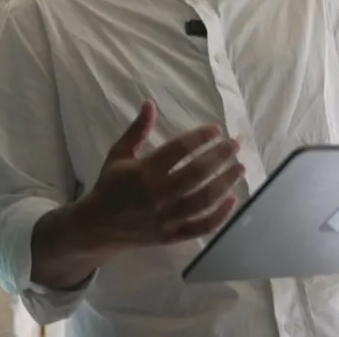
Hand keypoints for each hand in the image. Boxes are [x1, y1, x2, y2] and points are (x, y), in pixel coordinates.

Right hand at [75, 101, 245, 252]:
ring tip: (239, 168)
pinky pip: (201, 227)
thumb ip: (137, 130)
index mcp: (144, 171)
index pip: (179, 149)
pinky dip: (220, 216)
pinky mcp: (172, 235)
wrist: (98, 226)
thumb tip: (150, 103)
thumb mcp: (119, 153)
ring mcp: (167, 217)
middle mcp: (158, 194)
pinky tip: (232, 200)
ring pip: (204, 200)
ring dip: (225, 182)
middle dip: (220, 156)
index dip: (200, 137)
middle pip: (197, 173)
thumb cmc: (110, 185)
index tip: (216, 129)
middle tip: (235, 145)